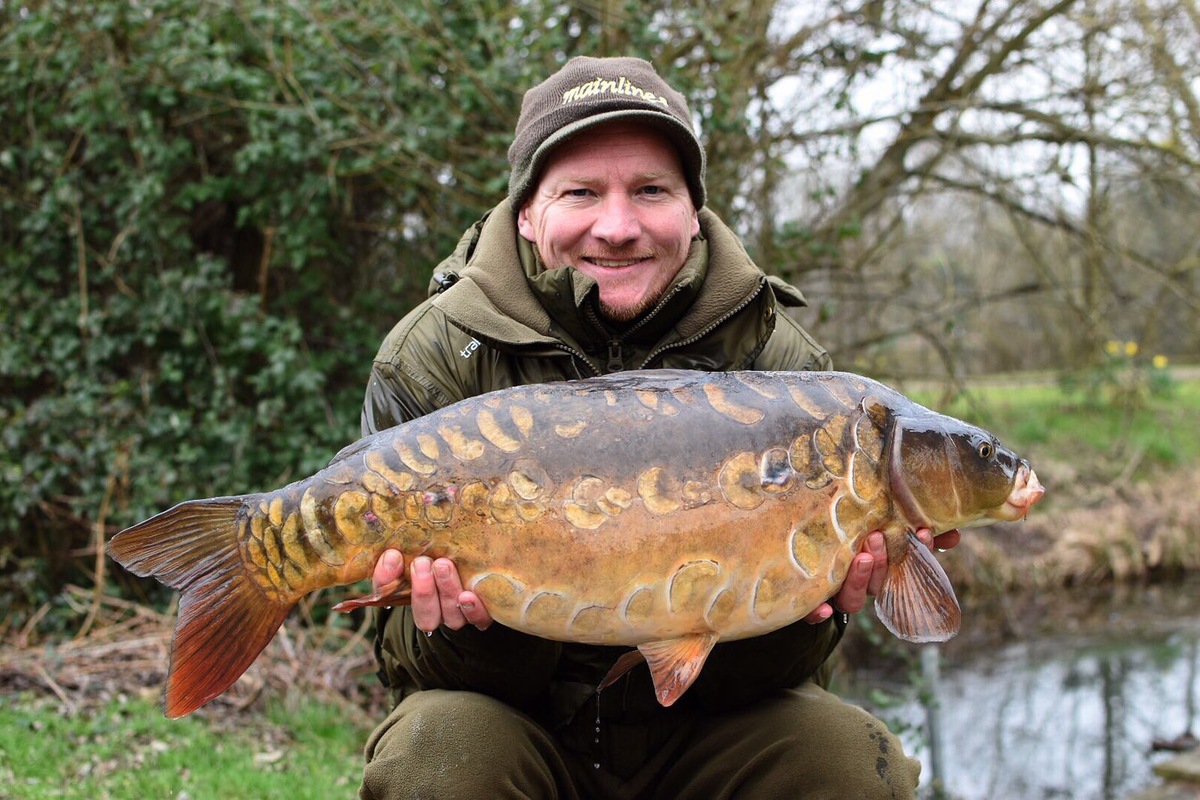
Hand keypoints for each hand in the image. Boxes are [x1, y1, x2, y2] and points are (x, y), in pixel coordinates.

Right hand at [372, 549, 492, 631]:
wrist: (471, 558)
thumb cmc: (438, 554)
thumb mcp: (417, 552)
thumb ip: (397, 558)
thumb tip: (391, 555)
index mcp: (410, 597)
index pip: (391, 596)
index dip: (388, 580)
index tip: (393, 557)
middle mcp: (434, 613)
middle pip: (426, 616)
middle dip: (422, 590)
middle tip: (422, 562)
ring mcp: (458, 615)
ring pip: (451, 617)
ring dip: (446, 591)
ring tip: (443, 565)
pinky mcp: (481, 612)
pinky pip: (478, 619)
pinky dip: (473, 610)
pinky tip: (469, 595)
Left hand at [802, 528, 960, 623]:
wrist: (795, 555)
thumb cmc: (845, 535)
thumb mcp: (878, 525)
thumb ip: (915, 530)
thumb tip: (954, 535)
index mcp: (878, 568)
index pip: (904, 568)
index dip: (918, 553)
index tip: (924, 531)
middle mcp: (859, 584)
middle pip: (877, 583)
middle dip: (882, 563)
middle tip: (877, 537)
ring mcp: (835, 592)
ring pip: (852, 598)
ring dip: (859, 580)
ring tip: (861, 557)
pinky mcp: (810, 598)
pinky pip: (813, 611)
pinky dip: (818, 612)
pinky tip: (822, 610)